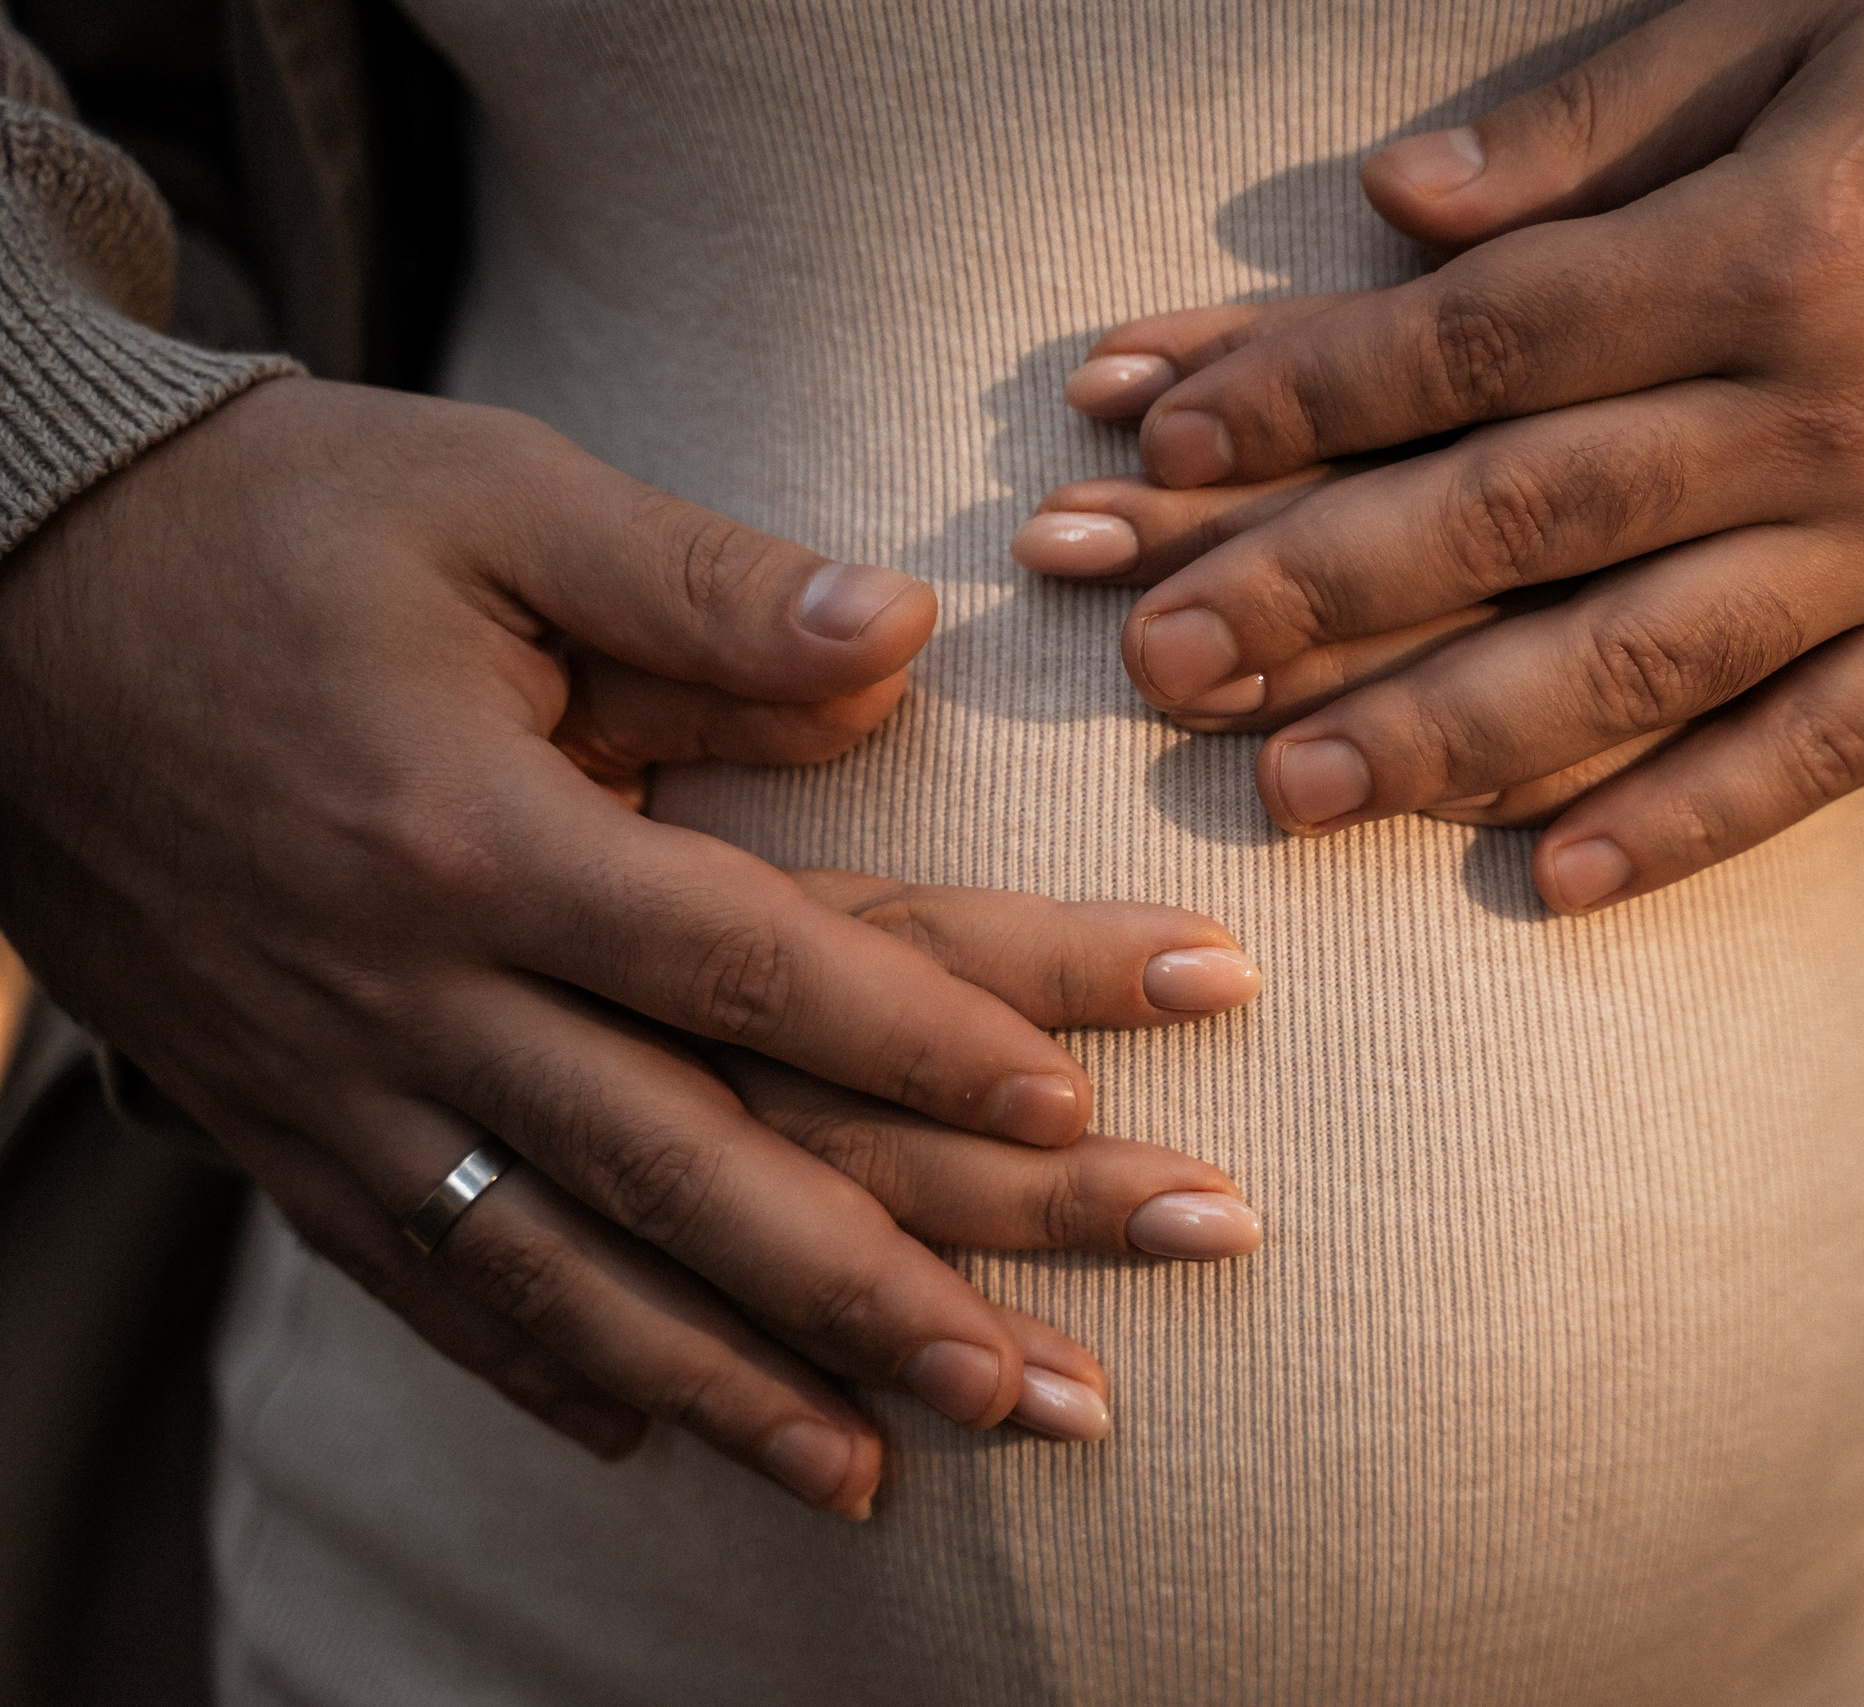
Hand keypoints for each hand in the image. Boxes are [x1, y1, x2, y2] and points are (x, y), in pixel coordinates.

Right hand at [0, 377, 1262, 1519]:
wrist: (7, 589)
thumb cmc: (276, 524)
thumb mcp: (490, 498)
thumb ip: (701, 586)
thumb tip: (904, 643)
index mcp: (481, 832)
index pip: (744, 963)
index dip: (916, 1038)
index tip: (1069, 1104)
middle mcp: (410, 992)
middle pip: (677, 1169)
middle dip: (867, 1288)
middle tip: (1033, 1388)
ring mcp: (332, 1082)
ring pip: (555, 1272)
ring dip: (724, 1385)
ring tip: (874, 1477)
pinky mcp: (273, 1122)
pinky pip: (418, 1279)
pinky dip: (536, 1370)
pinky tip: (644, 1441)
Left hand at [1015, 0, 1863, 911]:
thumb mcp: (1824, 12)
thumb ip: (1600, 118)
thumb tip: (1397, 212)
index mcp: (1771, 245)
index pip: (1480, 339)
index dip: (1301, 392)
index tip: (1150, 438)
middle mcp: (1825, 414)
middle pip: (1519, 518)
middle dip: (1314, 587)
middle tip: (1146, 652)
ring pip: (1642, 662)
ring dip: (1449, 734)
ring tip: (1285, 790)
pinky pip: (1825, 749)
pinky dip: (1692, 821)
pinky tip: (1556, 882)